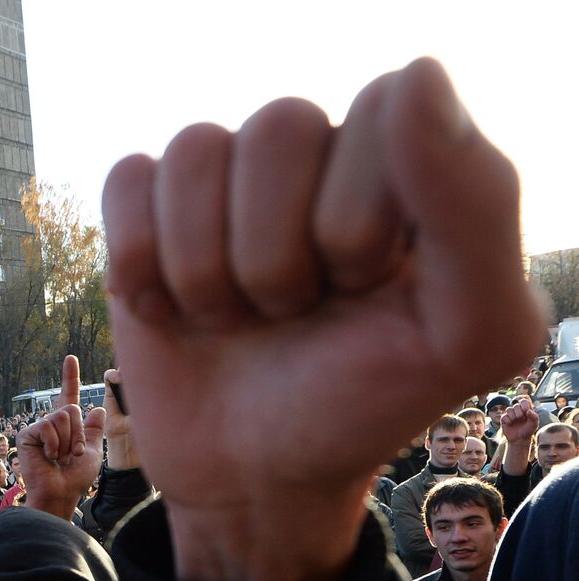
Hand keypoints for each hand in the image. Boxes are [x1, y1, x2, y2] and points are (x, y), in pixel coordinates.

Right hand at [18, 356, 105, 520]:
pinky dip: (54, 444)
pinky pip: (49, 426)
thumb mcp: (93, 451)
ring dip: (67, 441)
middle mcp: (50, 424)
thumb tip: (98, 408)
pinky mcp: (27, 434)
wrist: (60, 493)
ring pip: (61, 417)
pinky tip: (48, 456)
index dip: (70, 377)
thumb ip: (94, 431)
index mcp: (66, 426)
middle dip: (78, 434)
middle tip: (72, 454)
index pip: (68, 396)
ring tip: (59, 457)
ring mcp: (38, 428)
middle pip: (70, 409)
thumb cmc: (75, 478)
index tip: (71, 358)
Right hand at [102, 59, 541, 580]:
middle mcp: (315, 156)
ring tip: (233, 318)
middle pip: (280, 127)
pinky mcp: (148, 214)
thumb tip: (417, 76)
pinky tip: (167, 310)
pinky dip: (138, 262)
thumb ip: (477, 207)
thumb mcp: (469, 335)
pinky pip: (128, 179)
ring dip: (205, 269)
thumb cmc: (362, 406)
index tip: (360, 290)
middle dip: (275, 256)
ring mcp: (225, 183)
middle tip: (290, 315)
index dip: (355, 215)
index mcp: (404, 165)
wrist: (254, 478)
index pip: (381, 107)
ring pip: (195, 150)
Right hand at [500, 397, 538, 444]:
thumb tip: (528, 411)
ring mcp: (510, 415)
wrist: (519, 439)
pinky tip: (510, 424)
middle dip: (519, 412)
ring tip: (515, 421)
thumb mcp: (534, 424)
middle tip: (521, 418)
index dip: (524, 405)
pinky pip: (504, 416)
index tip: (526, 411)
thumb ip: (534, 416)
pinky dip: (507, 420)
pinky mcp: (504, 419)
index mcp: (526, 410)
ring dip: (513, 416)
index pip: (524, 401)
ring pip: (509, 409)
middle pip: (516, 405)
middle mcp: (518, 411)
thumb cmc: (528, 431)